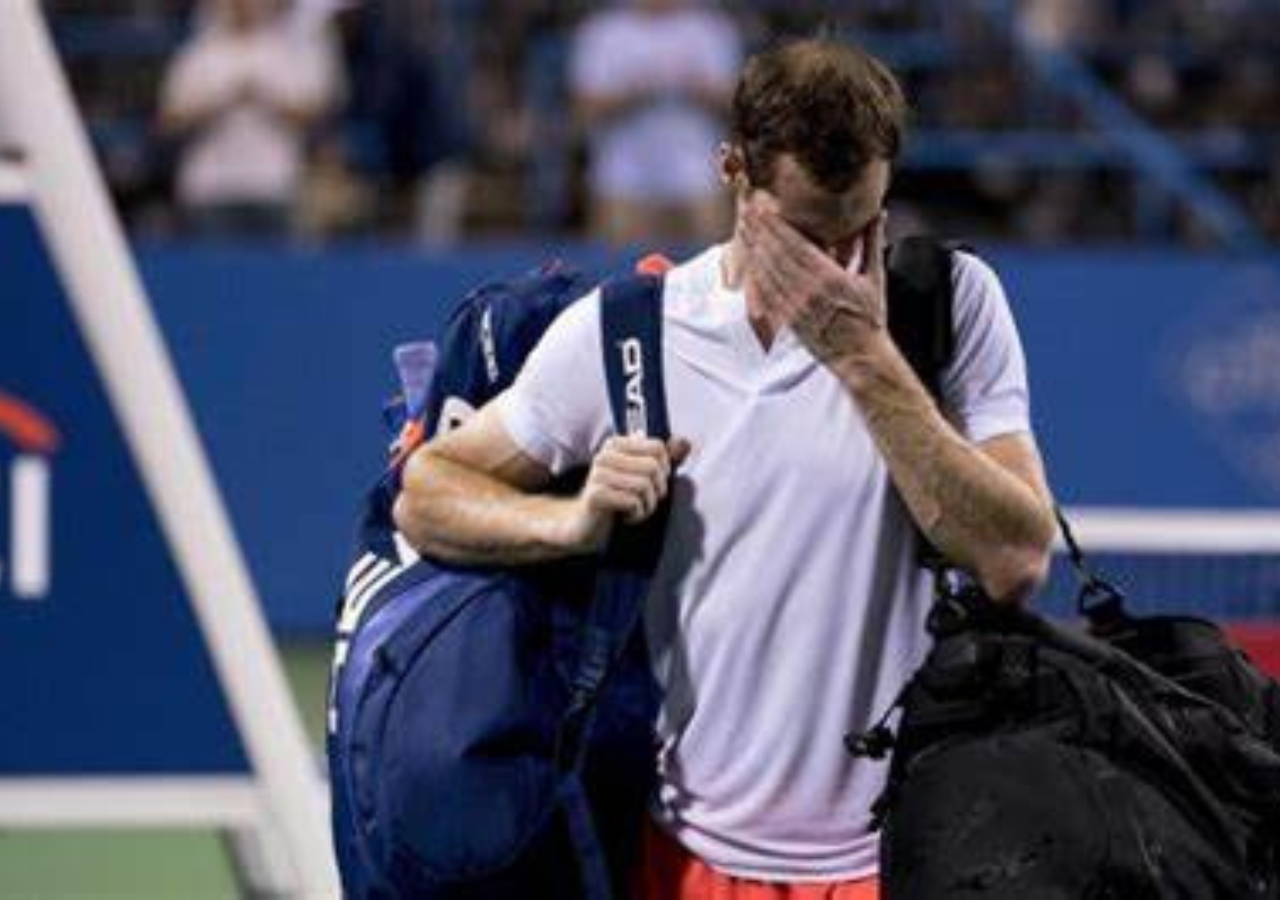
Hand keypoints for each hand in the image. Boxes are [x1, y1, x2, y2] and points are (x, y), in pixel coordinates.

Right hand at [562, 435, 690, 551]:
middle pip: (653, 467)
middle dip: (657, 491)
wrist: (583, 524)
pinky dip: (637, 514)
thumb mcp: (640, 475)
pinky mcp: (596, 495)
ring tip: (635, 510)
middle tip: (644, 501)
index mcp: (616, 444)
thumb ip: (661, 459)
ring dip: (647, 505)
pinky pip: (633, 502)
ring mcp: (598, 474)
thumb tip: (684, 443)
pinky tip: (626, 516)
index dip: (664, 469)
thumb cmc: (616, 498)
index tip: (652, 483)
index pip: (658, 447)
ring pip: (645, 485)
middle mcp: (605, 455)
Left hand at [741, 201, 888, 365]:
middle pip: (777, 255)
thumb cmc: (870, 317)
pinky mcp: (788, 321)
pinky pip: (767, 295)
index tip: (765, 209)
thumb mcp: (875, 278)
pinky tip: (749, 262)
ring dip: (754, 249)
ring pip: (768, 273)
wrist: (860, 357)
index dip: (778, 226)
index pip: (796, 245)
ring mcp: (796, 307)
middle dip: (760, 232)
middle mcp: (809, 292)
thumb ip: (872, 243)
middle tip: (747, 211)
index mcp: (830, 278)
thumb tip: (880, 212)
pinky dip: (756, 276)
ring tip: (744, 230)